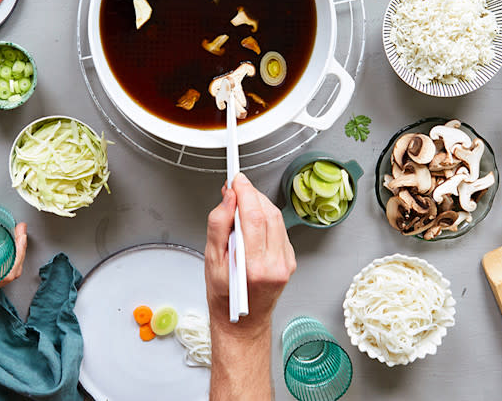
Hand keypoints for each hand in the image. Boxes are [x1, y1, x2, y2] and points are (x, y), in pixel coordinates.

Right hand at [205, 173, 295, 335]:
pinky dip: (266, 219)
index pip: (254, 216)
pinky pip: (280, 230)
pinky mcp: (290, 261)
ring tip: (241, 204)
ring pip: (277, 219)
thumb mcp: (211, 259)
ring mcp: (286, 263)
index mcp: (254, 266)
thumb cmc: (224, 296)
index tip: (236, 179)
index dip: (245, 191)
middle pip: (268, 213)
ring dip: (259, 205)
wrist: (243, 322)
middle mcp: (275, 264)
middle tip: (235, 189)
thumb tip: (228, 197)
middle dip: (251, 195)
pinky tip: (252, 222)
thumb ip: (219, 224)